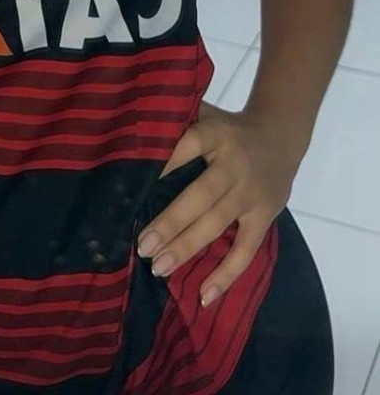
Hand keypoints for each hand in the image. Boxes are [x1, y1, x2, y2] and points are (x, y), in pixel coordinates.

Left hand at [136, 101, 303, 307]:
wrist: (280, 135)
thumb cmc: (227, 127)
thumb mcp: (205, 114)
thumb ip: (175, 119)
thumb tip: (128, 130)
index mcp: (215, 134)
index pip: (189, 146)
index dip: (165, 163)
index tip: (136, 185)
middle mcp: (234, 163)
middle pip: (201, 195)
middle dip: (171, 222)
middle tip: (143, 246)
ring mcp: (251, 193)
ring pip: (218, 223)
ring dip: (188, 247)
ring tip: (159, 268)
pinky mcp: (265, 216)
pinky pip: (247, 249)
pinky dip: (227, 274)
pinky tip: (205, 295)